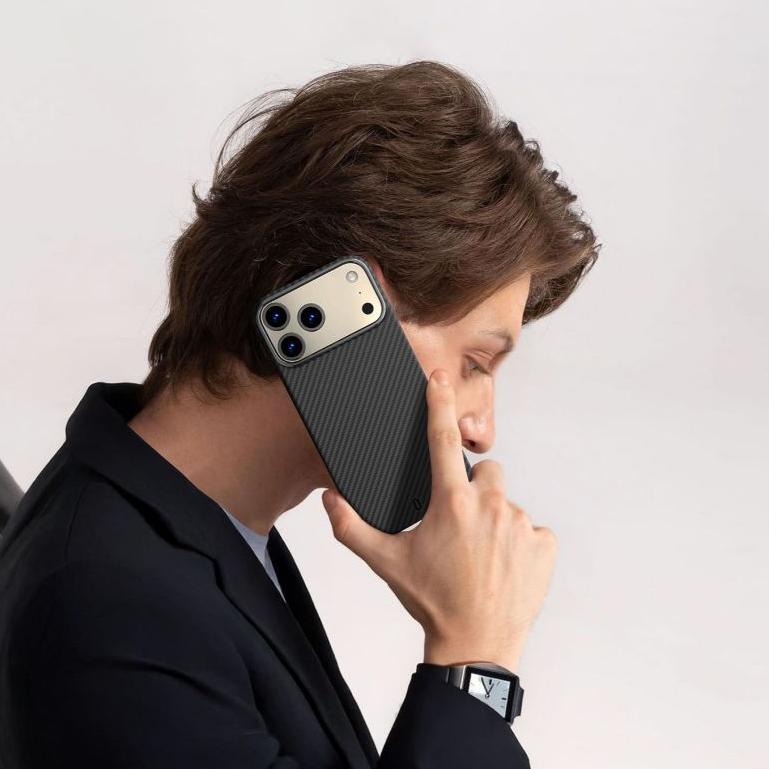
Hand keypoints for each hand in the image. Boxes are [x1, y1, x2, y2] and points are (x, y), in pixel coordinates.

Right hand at [321, 368, 556, 672]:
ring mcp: (521, 524)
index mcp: (450, 503)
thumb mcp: (386, 563)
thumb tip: (330, 499)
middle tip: (460, 525)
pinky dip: (518, 541)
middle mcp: (490, 506)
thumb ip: (351, 527)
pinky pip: (531, 529)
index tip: (440, 379)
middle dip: (473, 490)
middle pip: (485, 474)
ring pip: (506, 503)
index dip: (438, 404)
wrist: (476, 644)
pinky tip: (504, 565)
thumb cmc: (432, 602)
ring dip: (494, 519)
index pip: (442, 440)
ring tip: (480, 553)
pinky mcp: (544, 543)